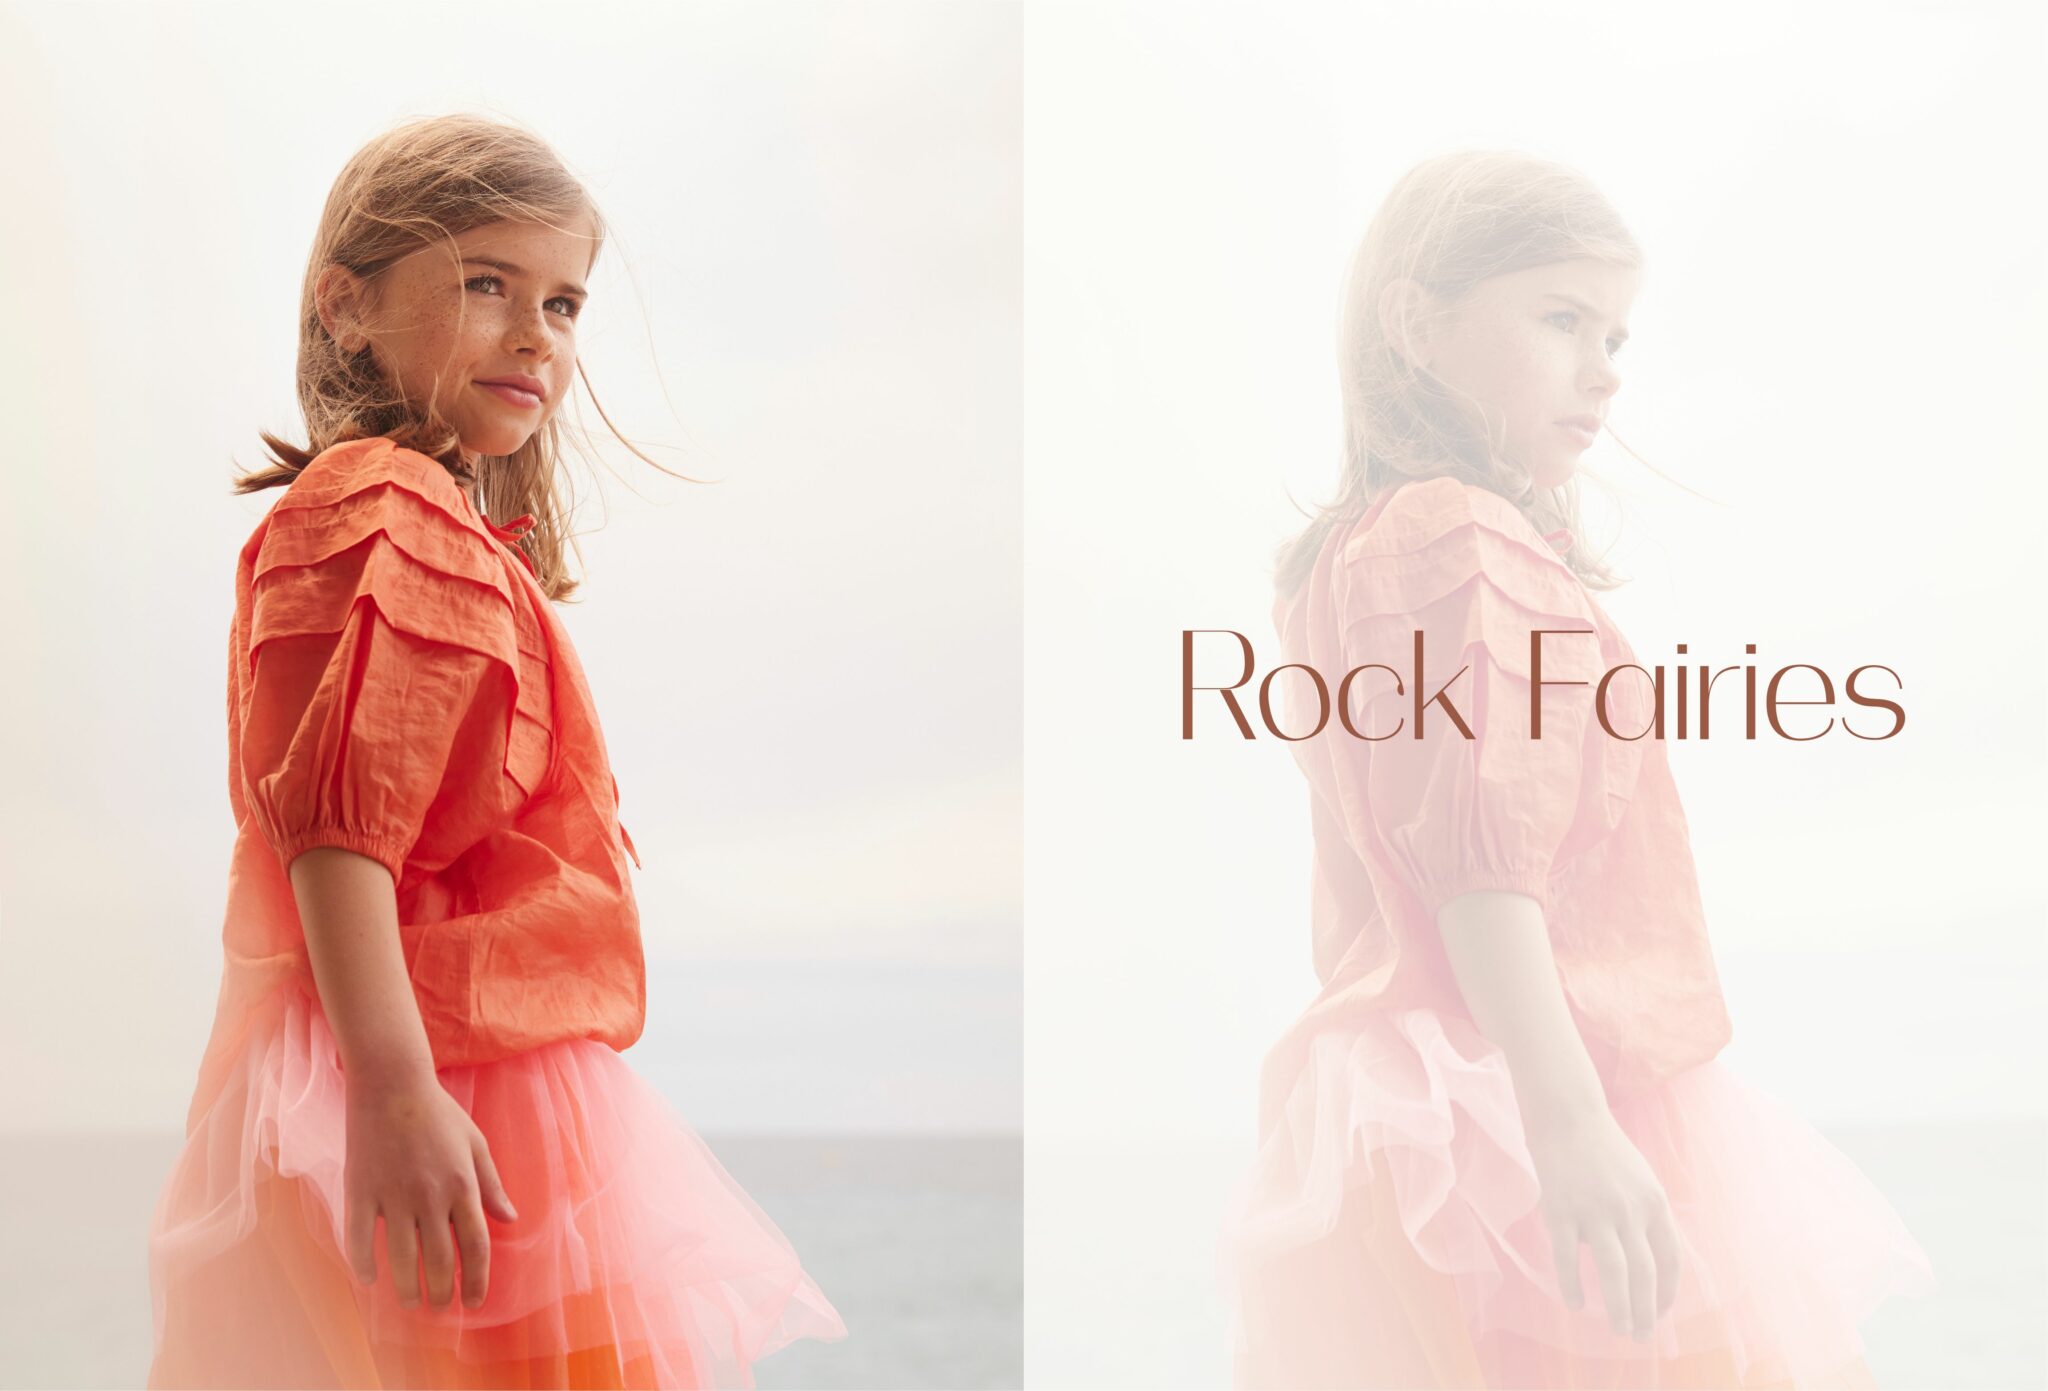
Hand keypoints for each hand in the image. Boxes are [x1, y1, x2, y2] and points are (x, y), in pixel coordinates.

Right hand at [342, 1073, 518, 1309]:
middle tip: (441, 1308)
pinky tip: (370, 1280)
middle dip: (443, 1293)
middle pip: (440, 1260)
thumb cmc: (438, 1113)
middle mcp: (431, 1196)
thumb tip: (511, 1219)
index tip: (474, 1303)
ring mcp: (394, 1195)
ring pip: (402, 1257)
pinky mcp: (361, 1191)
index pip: (476, 1246)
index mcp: (462, 1186)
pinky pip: (360, 1238)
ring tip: (411, 1303)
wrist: (392, 1085)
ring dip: (408, 1288)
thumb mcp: (475, 1144)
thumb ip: (491, 1184)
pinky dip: (364, 1263)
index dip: (477, 1279)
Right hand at [1523, 1105, 1681, 1340]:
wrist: (1568, 1115)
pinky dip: (1572, 1285)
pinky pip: (1568, 1258)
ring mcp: (1594, 1210)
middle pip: (1645, 1272)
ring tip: (1620, 1330)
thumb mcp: (1641, 1180)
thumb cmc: (1604, 1150)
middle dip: (1647, 1311)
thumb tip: (1650, 1262)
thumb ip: (1648, 1217)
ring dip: (1620, 1306)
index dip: (1669, 1292)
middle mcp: (1629, 1210)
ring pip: (1614, 1271)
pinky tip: (1576, 1303)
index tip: (1661, 1313)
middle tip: (1641, 1337)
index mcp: (1654, 1203)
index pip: (1671, 1259)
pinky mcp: (1561, 1210)